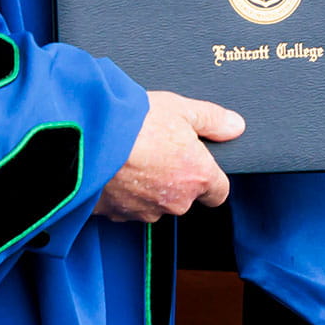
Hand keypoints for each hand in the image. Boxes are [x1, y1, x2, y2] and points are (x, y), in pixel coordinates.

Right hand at [95, 90, 243, 222]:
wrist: (89, 140)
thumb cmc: (135, 122)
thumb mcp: (180, 109)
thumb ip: (212, 120)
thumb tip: (235, 126)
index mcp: (197, 177)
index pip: (218, 192)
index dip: (210, 177)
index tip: (198, 162)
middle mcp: (175, 202)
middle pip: (184, 196)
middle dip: (174, 176)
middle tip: (158, 147)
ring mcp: (145, 211)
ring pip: (155, 201)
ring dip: (148, 184)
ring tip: (132, 154)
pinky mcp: (117, 216)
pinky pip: (127, 205)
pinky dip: (124, 191)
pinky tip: (115, 167)